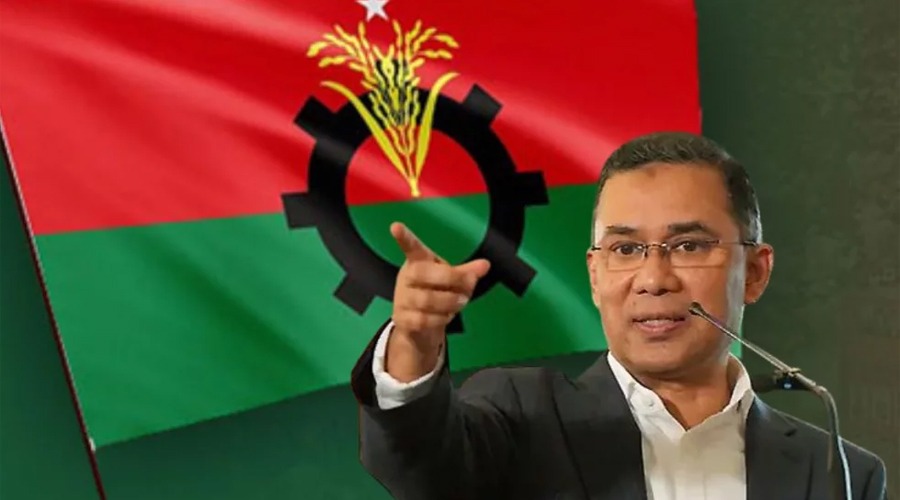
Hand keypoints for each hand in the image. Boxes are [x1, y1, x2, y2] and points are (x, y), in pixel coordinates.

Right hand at [386, 222, 489, 380]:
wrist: (417, 325)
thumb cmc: (435, 293)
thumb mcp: (452, 280)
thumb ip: (467, 273)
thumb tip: (485, 265)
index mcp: (418, 261)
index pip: (410, 247)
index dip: (404, 237)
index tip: (396, 226)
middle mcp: (406, 277)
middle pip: (424, 273)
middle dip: (452, 279)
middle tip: (469, 285)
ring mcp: (402, 298)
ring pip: (427, 299)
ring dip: (451, 302)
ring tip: (461, 302)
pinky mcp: (402, 318)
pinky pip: (424, 319)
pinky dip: (441, 319)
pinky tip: (446, 316)